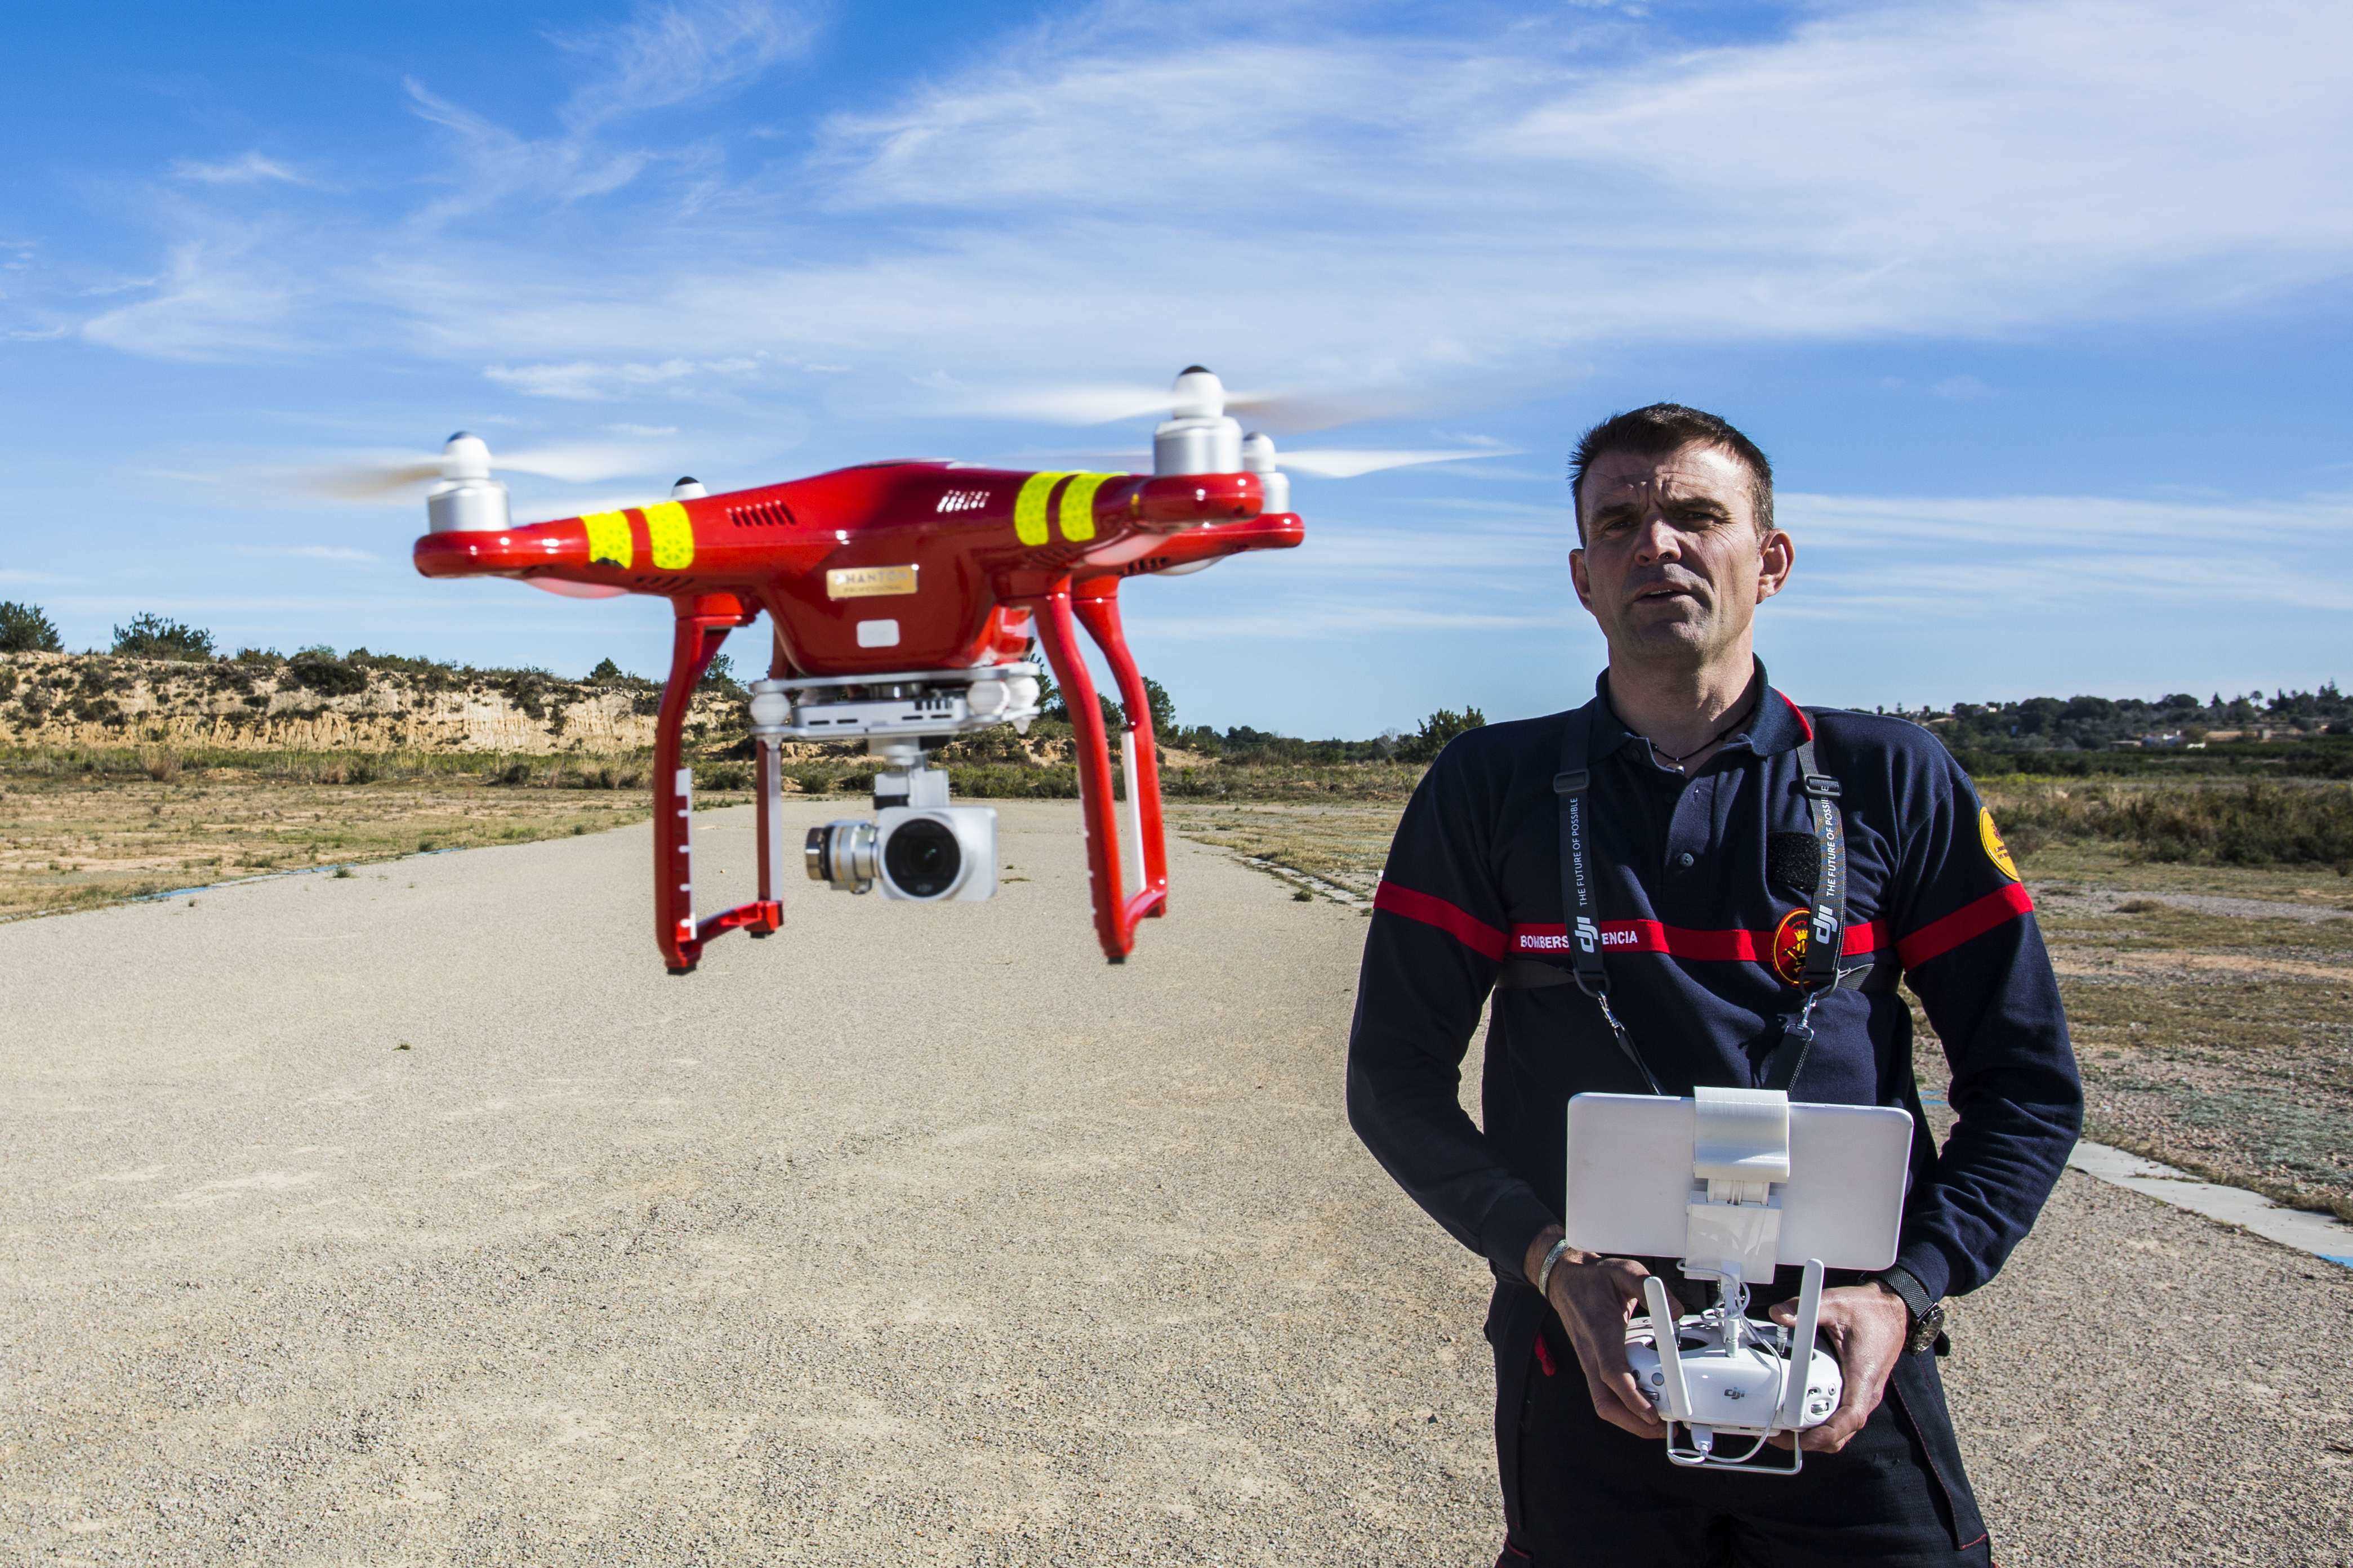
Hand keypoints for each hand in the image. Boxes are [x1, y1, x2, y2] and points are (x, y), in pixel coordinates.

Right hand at [1524, 1226, 1679, 1439]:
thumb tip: (1675, 1311)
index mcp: (1600, 1330)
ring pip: (1604, 1402)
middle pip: (1604, 1401)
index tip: (1651, 1412)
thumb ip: (1650, 1288)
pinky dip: (1624, 1406)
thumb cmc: (1592, 1278)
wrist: (1564, 1278)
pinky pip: (1605, 1394)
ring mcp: (1590, 1360)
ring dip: (1629, 1419)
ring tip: (1658, 1421)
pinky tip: (1644, 1405)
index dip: (1632, 1397)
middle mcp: (1592, 1351)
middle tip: (1661, 1427)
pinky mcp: (1593, 1364)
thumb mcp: (1624, 1270)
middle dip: (1631, 1423)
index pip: (1612, 1372)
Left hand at [1766, 1281, 1909, 1452]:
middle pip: (1841, 1432)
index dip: (1828, 1433)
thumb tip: (1778, 1313)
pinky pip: (1839, 1416)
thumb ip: (1806, 1308)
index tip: (1805, 1440)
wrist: (1891, 1311)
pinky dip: (1820, 1421)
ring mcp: (1861, 1395)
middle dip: (1812, 1440)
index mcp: (1862, 1377)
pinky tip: (1796, 1414)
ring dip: (1814, 1433)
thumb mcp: (1836, 1304)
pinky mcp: (1855, 1391)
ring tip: (1782, 1429)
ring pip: (1840, 1428)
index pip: (1850, 1417)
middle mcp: (1865, 1393)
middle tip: (1779, 1436)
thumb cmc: (1869, 1311)